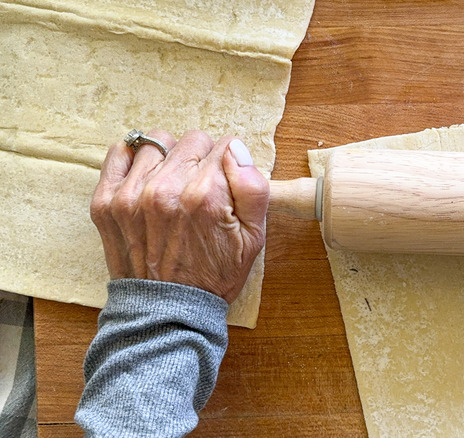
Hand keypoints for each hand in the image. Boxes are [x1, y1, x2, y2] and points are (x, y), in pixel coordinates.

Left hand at [90, 129, 268, 303]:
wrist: (167, 312)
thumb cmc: (214, 276)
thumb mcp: (253, 238)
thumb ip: (253, 187)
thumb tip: (234, 147)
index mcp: (206, 196)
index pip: (225, 145)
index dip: (229, 166)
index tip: (225, 188)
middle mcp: (166, 189)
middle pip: (193, 140)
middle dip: (202, 160)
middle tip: (200, 192)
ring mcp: (131, 195)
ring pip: (158, 143)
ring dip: (169, 159)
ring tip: (173, 189)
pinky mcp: (106, 202)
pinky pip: (119, 153)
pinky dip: (133, 160)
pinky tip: (146, 180)